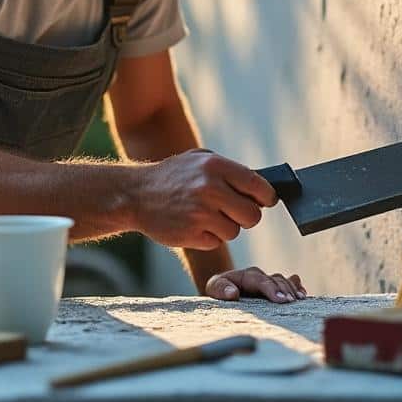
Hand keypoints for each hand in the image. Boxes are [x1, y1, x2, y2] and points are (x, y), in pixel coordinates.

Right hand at [131, 149, 276, 249]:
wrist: (134, 194)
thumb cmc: (172, 176)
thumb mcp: (199, 160)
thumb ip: (230, 171)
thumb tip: (263, 190)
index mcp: (215, 166)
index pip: (259, 187)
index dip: (266, 197)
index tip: (264, 201)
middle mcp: (210, 188)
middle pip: (253, 215)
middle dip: (245, 216)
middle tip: (232, 212)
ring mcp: (200, 213)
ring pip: (235, 231)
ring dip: (224, 227)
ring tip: (204, 215)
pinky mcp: (191, 234)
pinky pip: (216, 242)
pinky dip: (208, 237)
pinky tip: (192, 224)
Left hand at [205, 267, 306, 302]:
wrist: (223, 289)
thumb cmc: (219, 289)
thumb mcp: (215, 288)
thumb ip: (221, 289)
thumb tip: (234, 293)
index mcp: (245, 275)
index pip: (260, 280)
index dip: (271, 289)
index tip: (281, 299)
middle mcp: (259, 276)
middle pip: (274, 280)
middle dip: (283, 290)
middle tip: (291, 302)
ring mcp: (268, 280)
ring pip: (282, 280)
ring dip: (291, 289)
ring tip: (298, 299)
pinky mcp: (274, 286)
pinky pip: (288, 282)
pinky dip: (296, 286)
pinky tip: (302, 293)